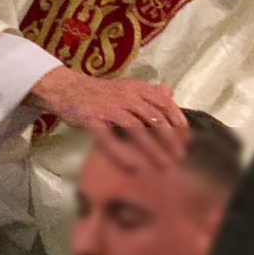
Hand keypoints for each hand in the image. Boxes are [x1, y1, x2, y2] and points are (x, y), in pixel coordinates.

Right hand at [26, 69, 189, 170]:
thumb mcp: (126, 88)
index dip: (177, 120)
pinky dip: (122, 152)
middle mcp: (125, 96)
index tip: (187, 138)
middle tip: (179, 157)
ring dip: (152, 148)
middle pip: (153, 117)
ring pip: (136, 129)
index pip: (163, 102)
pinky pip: (109, 138)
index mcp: (136, 88)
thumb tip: (171, 93)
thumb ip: (148, 92)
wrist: (66, 89)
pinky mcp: (91, 119)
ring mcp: (108, 107)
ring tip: (164, 165)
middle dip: (170, 139)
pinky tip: (133, 166)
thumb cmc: (100, 94)